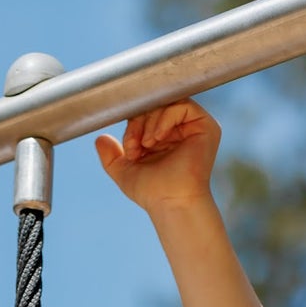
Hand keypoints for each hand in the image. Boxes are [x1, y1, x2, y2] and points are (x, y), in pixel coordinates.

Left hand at [95, 100, 220, 211]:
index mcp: (166, 138)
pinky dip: (164, 118)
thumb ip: (111, 157)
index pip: (147, 114)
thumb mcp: (124, 172)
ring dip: (150, 120)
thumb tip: (99, 138)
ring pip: (168, 103)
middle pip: (157, 105)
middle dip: (139, 120)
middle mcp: (181, 131)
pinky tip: (157, 138)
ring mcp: (194, 127)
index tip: (129, 146)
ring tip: (146, 144)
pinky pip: (183, 105)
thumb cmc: (152, 192)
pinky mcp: (206, 126)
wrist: (171, 202)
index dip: (134, 122)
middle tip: (134, 144)